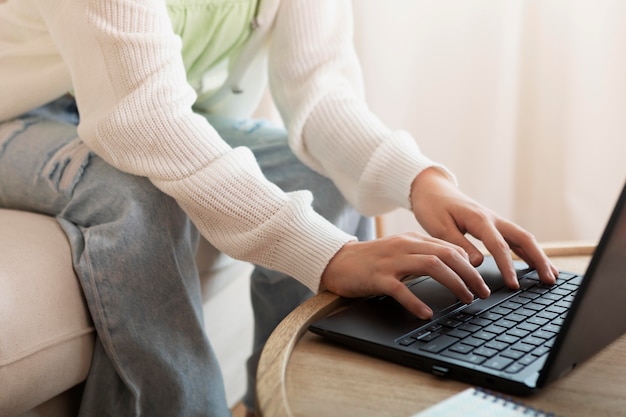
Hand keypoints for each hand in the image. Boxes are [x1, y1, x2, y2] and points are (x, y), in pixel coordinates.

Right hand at [321, 233, 491, 318]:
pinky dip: (416, 302)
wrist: (338, 261)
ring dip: (453, 283)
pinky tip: (426, 313)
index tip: (482, 281)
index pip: (449, 248)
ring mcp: (391, 261)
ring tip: (465, 299)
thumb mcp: (400, 251)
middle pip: (446, 255)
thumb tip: (454, 265)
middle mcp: (405, 246)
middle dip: (469, 274)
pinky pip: (401, 290)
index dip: (470, 265)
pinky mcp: (377, 277)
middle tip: (482, 293)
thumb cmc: (371, 260)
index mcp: (412, 239)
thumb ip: (423, 254)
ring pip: (431, 266)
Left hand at [409, 168, 557, 288]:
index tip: (513, 285)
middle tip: (549, 280)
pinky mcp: (493, 225)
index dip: (507, 267)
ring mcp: (495, 221)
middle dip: (538, 260)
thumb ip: (459, 245)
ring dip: (538, 256)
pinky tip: (535, 263)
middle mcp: (493, 218)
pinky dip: (528, 251)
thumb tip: (477, 264)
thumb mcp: (439, 228)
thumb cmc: (433, 207)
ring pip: (523, 238)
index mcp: (479, 219)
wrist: (432, 189)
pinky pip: (515, 238)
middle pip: (523, 239)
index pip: (499, 246)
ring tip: (551, 276)